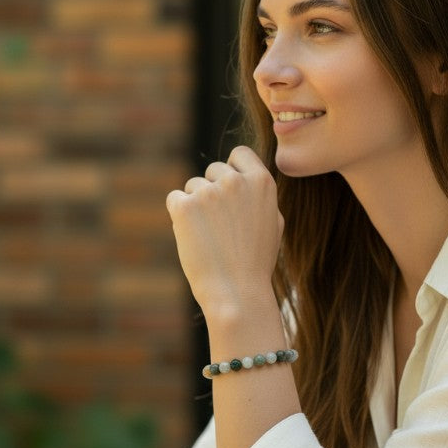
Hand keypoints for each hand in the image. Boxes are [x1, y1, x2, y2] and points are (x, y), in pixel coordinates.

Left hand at [166, 146, 283, 317]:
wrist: (237, 293)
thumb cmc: (256, 263)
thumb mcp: (273, 223)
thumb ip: (259, 196)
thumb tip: (246, 177)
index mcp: (261, 182)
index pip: (239, 154)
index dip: (232, 170)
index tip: (229, 190)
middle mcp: (235, 181)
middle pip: (213, 170)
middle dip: (212, 191)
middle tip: (219, 226)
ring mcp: (209, 191)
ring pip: (192, 186)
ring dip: (195, 206)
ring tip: (209, 238)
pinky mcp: (185, 206)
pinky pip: (174, 199)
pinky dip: (179, 217)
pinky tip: (193, 238)